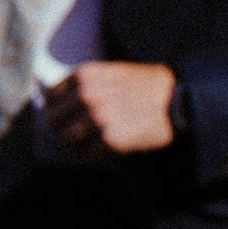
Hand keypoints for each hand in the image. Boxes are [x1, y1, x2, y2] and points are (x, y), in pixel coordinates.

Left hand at [43, 61, 177, 155]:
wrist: (177, 99)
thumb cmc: (144, 85)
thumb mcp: (110, 73)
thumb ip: (83, 84)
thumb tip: (50, 101)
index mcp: (84, 76)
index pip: (49, 98)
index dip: (52, 110)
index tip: (58, 118)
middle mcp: (87, 95)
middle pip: (53, 120)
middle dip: (59, 129)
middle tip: (68, 136)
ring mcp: (98, 118)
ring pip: (68, 140)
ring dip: (74, 145)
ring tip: (85, 146)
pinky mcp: (113, 140)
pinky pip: (90, 154)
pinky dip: (93, 156)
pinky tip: (102, 152)